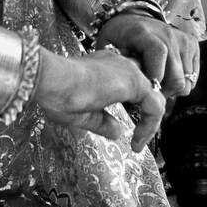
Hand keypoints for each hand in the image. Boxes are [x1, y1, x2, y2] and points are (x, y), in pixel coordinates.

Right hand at [32, 49, 164, 152]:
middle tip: (139, 137)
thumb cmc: (57, 94)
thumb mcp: (82, 113)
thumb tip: (119, 132)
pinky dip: (150, 126)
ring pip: (153, 98)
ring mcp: (128, 71)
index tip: (124, 127)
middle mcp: (118, 63)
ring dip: (149, 123)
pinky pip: (155, 107)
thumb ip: (103, 121)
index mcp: (102, 66)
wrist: (52, 80)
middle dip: (146, 111)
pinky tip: (137, 142)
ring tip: (138, 143)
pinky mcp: (135, 82)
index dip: (131, 102)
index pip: (126, 81)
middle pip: (144, 87)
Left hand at [95, 12, 199, 99]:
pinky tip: (166, 75)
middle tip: (150, 91)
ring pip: (186, 80)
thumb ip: (119, 66)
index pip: (158, 53)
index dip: (155, 76)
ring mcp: (181, 38)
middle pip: (176, 75)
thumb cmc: (118, 38)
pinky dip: (181, 81)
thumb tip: (130, 88)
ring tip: (156, 82)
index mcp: (143, 32)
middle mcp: (166, 33)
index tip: (145, 89)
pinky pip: (192, 75)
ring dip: (172, 88)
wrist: (131, 20)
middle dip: (163, 91)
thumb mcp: (108, 49)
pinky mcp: (191, 44)